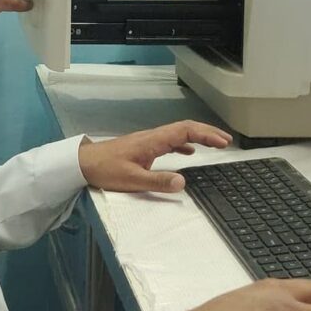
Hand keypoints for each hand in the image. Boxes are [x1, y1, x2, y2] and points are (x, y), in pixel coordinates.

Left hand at [77, 121, 232, 192]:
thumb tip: (183, 181)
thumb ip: (158, 181)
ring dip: (198, 136)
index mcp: (153, 140)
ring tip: (215, 144)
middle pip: (185, 128)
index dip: (206, 134)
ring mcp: (148, 141)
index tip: (223, 142)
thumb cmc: (106, 170)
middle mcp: (153, 136)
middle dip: (207, 132)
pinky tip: (189, 153)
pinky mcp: (144, 147)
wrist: (83, 163)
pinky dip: (184, 143)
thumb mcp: (132, 180)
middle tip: (227, 141)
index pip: (185, 131)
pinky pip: (170, 141)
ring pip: (178, 133)